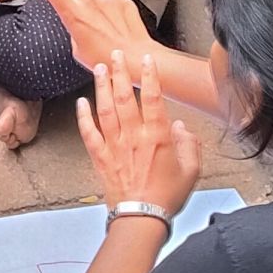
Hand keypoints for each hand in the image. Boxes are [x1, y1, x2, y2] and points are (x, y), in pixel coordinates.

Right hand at [33, 0, 159, 74]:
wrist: (135, 58)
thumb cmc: (103, 58)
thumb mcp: (77, 49)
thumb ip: (75, 28)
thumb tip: (79, 19)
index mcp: (73, 15)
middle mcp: (90, 3)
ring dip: (98, 9)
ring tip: (106, 31)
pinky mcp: (122, 0)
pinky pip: (112, 4)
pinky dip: (112, 14)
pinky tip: (117, 28)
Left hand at [77, 52, 204, 215]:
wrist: (141, 218)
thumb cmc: (166, 197)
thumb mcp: (192, 171)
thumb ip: (189, 145)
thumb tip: (180, 127)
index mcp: (157, 137)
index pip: (154, 98)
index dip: (150, 76)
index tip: (146, 59)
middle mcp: (133, 137)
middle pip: (125, 97)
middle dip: (120, 72)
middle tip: (116, 54)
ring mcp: (114, 146)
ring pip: (105, 110)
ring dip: (102, 87)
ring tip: (99, 68)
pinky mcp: (100, 158)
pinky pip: (89, 133)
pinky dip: (83, 117)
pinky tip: (80, 102)